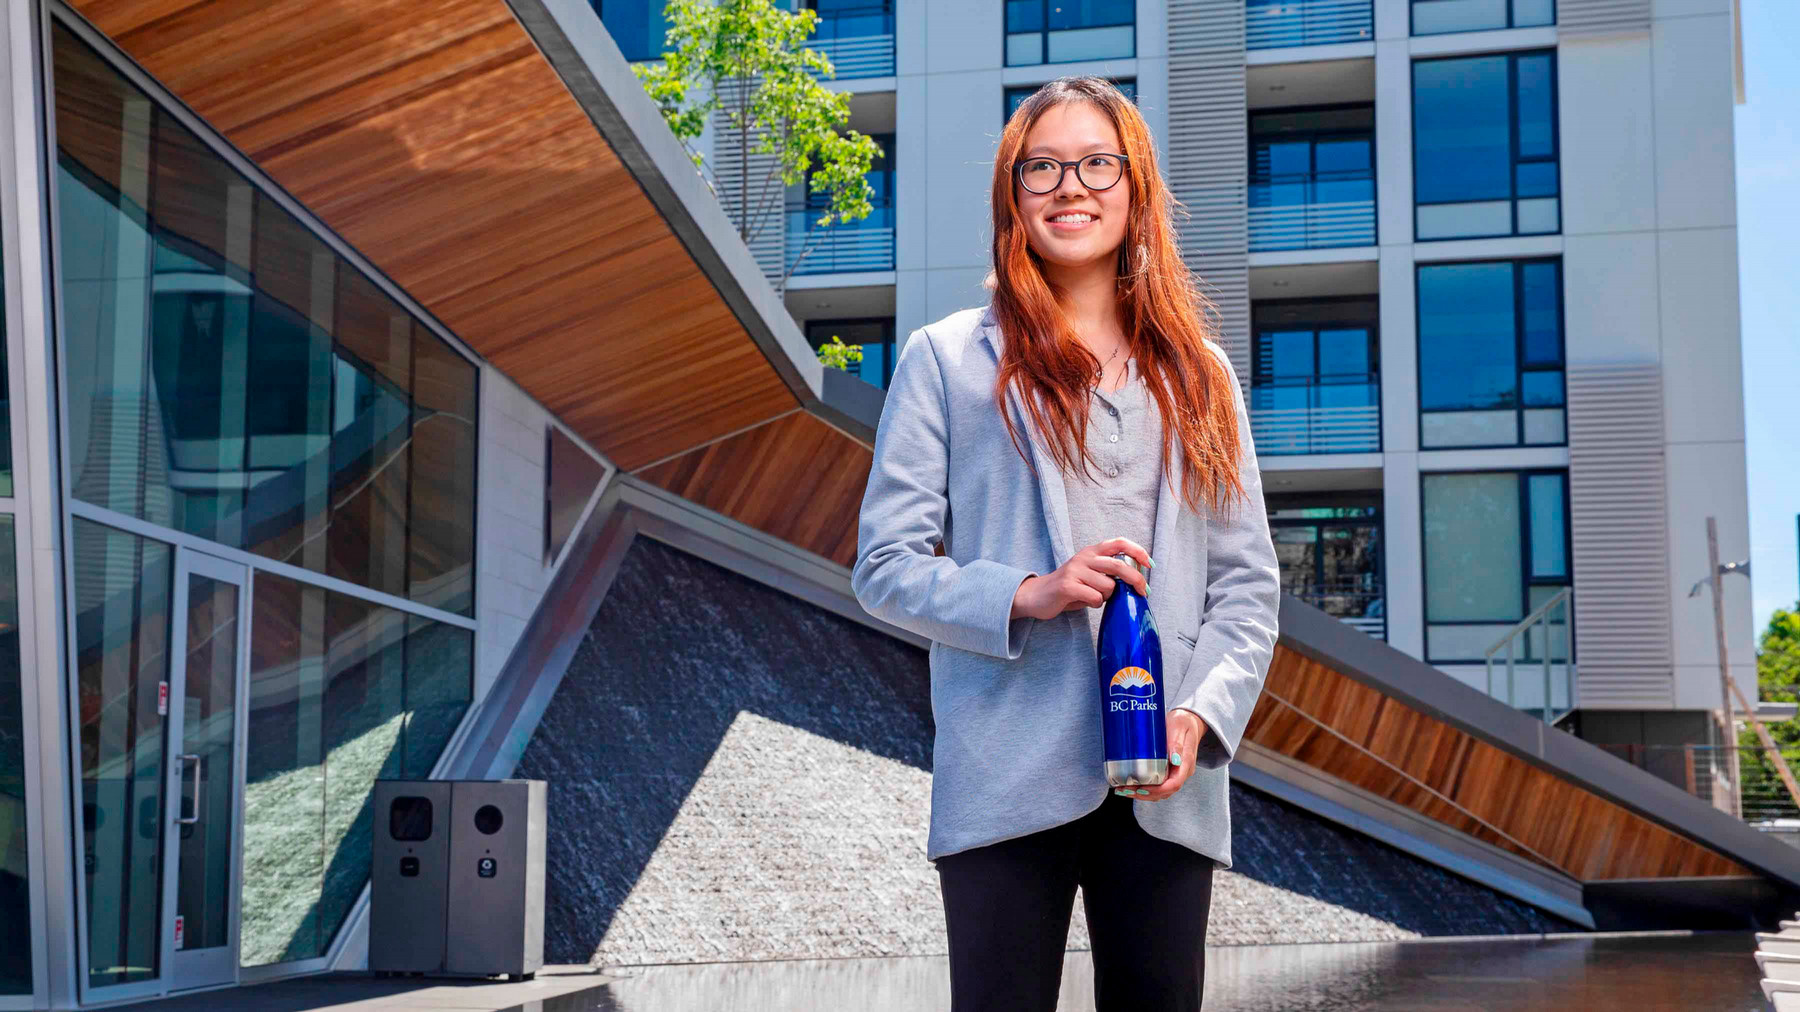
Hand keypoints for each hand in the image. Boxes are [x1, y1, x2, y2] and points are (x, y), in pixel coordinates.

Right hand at [1009, 537, 1151, 620]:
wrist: (1037, 595)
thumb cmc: (1069, 587)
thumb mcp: (1089, 573)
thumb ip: (1108, 573)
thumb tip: (1135, 581)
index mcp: (1091, 551)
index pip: (1119, 543)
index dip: (1138, 551)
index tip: (1150, 564)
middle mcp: (1084, 557)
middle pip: (1119, 566)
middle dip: (1136, 580)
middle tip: (1143, 592)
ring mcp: (1075, 571)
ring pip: (1108, 586)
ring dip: (1107, 597)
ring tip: (1094, 597)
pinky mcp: (1068, 586)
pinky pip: (1096, 598)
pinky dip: (1096, 603)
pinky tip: (1085, 601)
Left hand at [1127, 709, 1205, 802]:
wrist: (1189, 720)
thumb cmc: (1183, 722)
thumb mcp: (1179, 728)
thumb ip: (1177, 744)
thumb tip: (1174, 761)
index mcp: (1186, 763)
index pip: (1174, 784)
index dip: (1157, 790)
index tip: (1140, 788)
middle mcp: (1182, 772)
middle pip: (1165, 792)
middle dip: (1144, 794)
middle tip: (1125, 790)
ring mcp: (1175, 773)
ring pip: (1160, 792)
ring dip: (1142, 794)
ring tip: (1124, 790)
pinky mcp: (1168, 771)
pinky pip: (1158, 785)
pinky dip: (1144, 788)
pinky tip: (1130, 786)